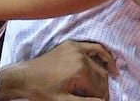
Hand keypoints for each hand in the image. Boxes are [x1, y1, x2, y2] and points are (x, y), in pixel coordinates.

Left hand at [0, 40, 116, 100]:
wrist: (24, 77)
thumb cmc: (42, 91)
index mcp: (79, 70)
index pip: (98, 86)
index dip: (101, 97)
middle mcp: (80, 56)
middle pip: (100, 73)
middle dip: (103, 86)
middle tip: (103, 96)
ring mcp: (75, 47)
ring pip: (98, 58)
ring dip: (107, 67)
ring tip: (115, 74)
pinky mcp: (70, 44)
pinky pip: (91, 46)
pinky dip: (100, 51)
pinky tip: (104, 59)